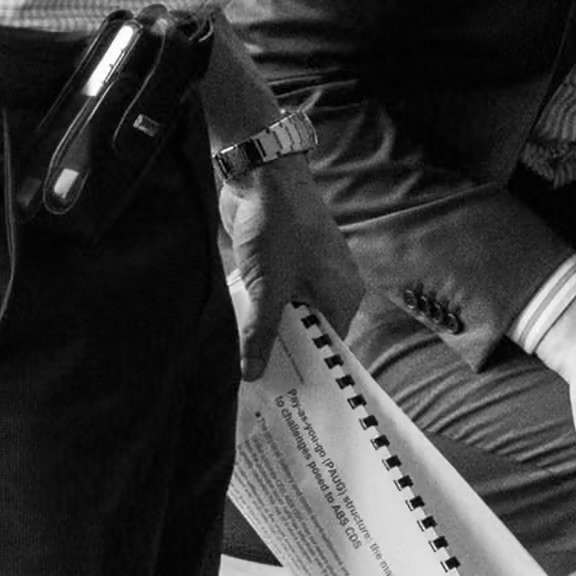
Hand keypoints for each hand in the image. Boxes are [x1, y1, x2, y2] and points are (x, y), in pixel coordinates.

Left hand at [220, 158, 365, 381]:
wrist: (263, 176)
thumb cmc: (280, 229)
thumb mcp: (268, 287)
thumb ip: (261, 333)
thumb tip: (252, 375)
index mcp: (341, 296)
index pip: (328, 348)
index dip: (308, 372)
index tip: (284, 398)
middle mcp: (328, 288)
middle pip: (306, 335)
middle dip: (282, 356)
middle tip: (255, 389)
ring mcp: (304, 276)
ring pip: (285, 318)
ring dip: (264, 335)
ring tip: (240, 366)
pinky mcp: (280, 266)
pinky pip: (271, 302)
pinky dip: (256, 315)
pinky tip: (233, 332)